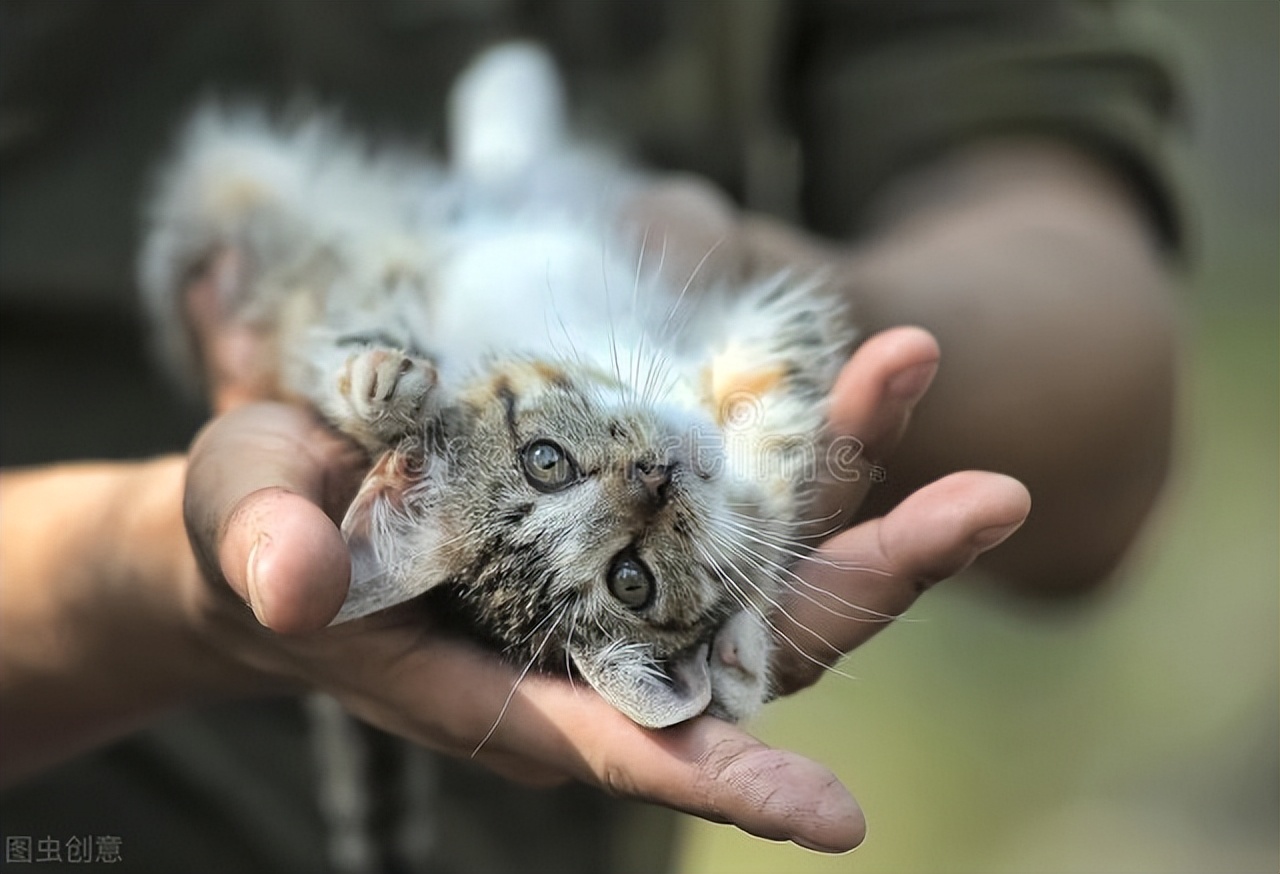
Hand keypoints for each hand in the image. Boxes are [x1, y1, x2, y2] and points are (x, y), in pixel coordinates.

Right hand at [181, 351, 1027, 853]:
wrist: (285, 511)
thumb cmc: (254, 537)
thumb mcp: (246, 535)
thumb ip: (269, 554)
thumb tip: (290, 584)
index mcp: (504, 692)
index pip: (631, 747)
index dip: (723, 782)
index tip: (837, 821)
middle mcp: (590, 649)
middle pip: (752, 643)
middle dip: (868, 581)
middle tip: (990, 502)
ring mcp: (621, 579)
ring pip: (761, 557)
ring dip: (850, 479)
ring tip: (914, 368)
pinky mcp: (627, 515)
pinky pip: (728, 490)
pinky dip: (787, 440)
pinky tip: (846, 376)